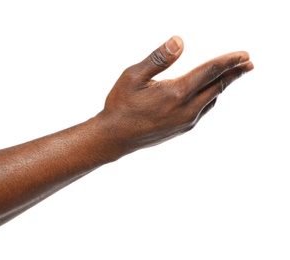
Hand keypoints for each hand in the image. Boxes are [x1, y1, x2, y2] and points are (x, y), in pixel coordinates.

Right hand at [100, 36, 253, 151]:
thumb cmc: (121, 105)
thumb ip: (158, 59)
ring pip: (212, 99)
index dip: (229, 61)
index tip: (245, 55)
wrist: (115, 137)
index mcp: (176, 93)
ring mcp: (186, 121)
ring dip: (222, 86)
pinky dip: (210, 97)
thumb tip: (179, 42)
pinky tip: (209, 94)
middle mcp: (186, 109)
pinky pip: (203, 110)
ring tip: (230, 76)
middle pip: (218, 87)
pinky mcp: (182, 128)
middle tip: (248, 64)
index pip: (210, 72)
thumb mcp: (133, 76)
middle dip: (234, 73)